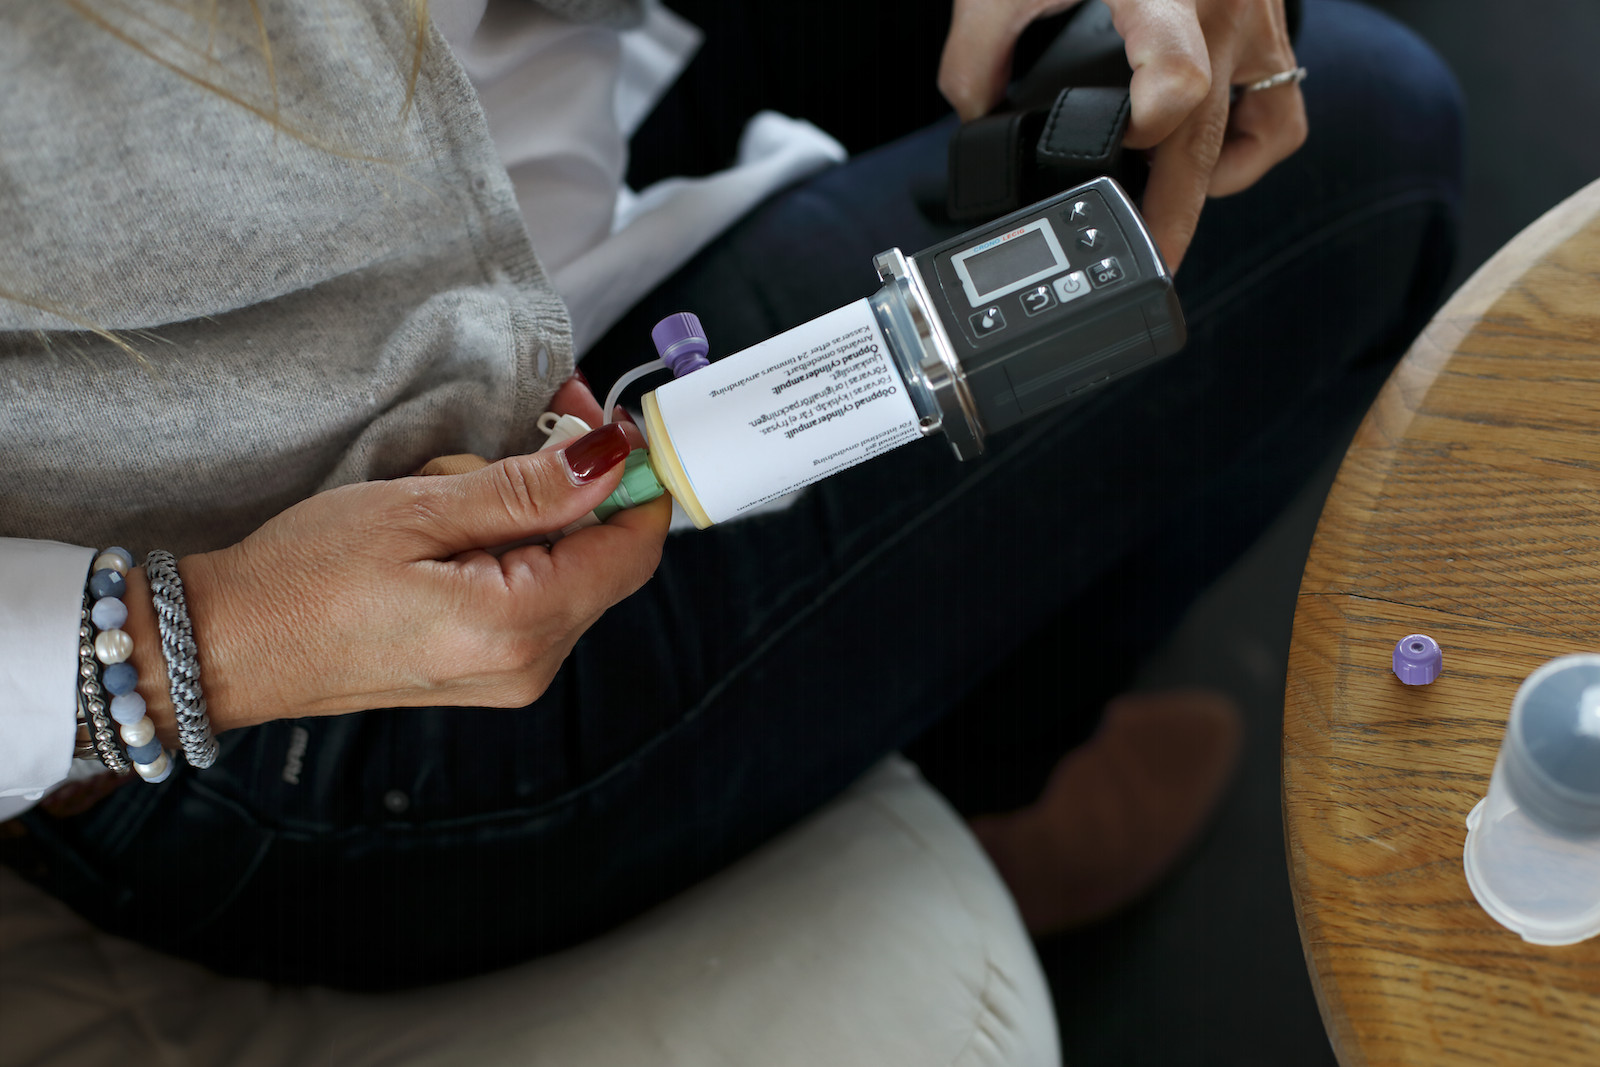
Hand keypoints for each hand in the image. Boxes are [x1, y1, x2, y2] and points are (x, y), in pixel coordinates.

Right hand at [162, 377, 669, 731]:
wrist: (231, 646)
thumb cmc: (304, 578)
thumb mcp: (417, 510)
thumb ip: (526, 491)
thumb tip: (609, 463)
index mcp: (519, 627)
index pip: (631, 551)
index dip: (637, 481)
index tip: (611, 425)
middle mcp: (530, 665)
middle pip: (603, 557)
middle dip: (573, 485)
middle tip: (530, 424)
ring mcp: (511, 674)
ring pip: (567, 569)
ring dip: (530, 512)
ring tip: (451, 487)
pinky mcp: (489, 668)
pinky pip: (533, 591)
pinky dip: (509, 545)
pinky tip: (449, 525)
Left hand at [939, 0, 1306, 268]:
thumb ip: (976, 46)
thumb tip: (973, 116)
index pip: (1176, 83)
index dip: (1147, 133)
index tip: (1111, 157)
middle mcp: (1222, 12)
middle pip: (1208, 142)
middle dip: (1172, 217)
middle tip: (1144, 272)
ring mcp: (1254, 24)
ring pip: (1255, 136)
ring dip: (1211, 186)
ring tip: (1162, 213)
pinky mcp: (1268, 29)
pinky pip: (1279, 113)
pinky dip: (1246, 149)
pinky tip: (1200, 158)